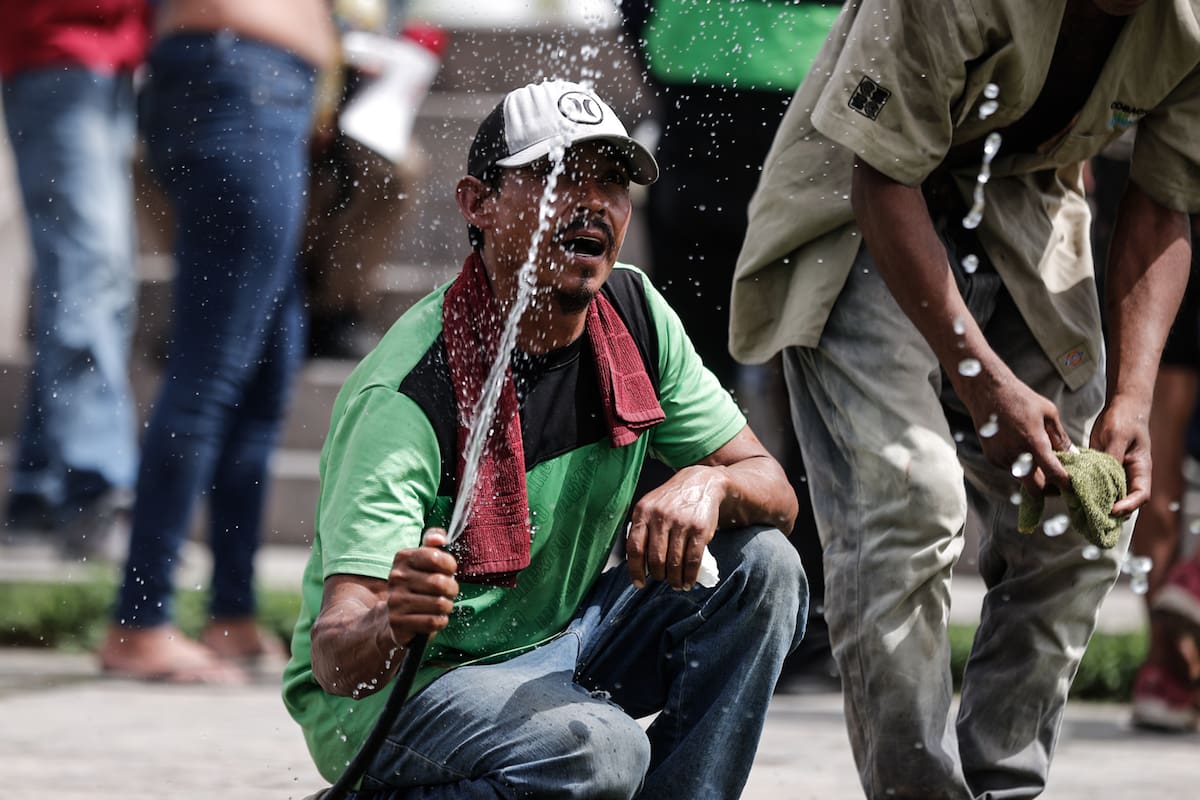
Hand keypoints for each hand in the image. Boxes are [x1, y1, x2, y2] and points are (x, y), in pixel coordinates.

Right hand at [385, 529, 458, 647]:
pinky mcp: (398, 622)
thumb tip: (439, 539)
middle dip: (452, 589)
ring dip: (447, 607)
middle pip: (440, 583)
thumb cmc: (417, 585)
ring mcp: (395, 600)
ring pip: (439, 604)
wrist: (394, 617)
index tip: (449, 571)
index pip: (436, 557)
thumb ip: (433, 543)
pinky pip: (433, 621)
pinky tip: (435, 618)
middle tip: (449, 592)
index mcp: (403, 558)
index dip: (449, 566)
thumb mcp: (424, 560)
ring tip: (441, 605)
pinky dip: (441, 621)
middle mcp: (396, 577)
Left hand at [626, 466, 723, 589]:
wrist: (701, 483)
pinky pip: (692, 560)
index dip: (635, 570)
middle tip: (661, 580)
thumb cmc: (671, 500)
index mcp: (643, 512)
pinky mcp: (700, 529)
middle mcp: (660, 517)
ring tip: (676, 584)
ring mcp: (681, 523)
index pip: (634, 548)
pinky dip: (690, 576)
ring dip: (675, 580)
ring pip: (674, 562)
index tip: (639, 583)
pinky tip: (688, 582)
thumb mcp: (651, 506)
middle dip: (658, 576)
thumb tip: (637, 564)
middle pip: (655, 558)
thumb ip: (642, 529)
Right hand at [957, 363, 1071, 496]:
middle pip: (1036, 489)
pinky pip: (1010, 469)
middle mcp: (1015, 455)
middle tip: (1057, 484)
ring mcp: (1001, 458)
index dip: (1066, 484)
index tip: (1072, 486)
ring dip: (1032, 474)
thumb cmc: (1020, 399)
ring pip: (1022, 478)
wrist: (987, 392)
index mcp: (1033, 443)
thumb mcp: (1048, 413)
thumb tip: (1073, 455)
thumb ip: (1060, 438)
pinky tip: (1019, 448)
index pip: (1054, 474)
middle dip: (1048, 490)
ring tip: (1036, 457)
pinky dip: (1018, 465)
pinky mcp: (992, 458)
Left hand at [1089, 395, 1151, 515]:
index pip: (1141, 495)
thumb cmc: (1124, 419)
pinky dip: (1087, 490)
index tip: (1112, 510)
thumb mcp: (1117, 436)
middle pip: (1124, 500)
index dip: (1128, 506)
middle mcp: (1130, 474)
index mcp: (1140, 469)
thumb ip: (1111, 457)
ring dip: (1097, 502)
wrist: (1121, 406)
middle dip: (1111, 510)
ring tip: (1080, 510)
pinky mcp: (1102, 468)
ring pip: (1109, 494)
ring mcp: (1116, 472)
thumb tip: (1101, 478)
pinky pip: (1096, 483)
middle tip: (1091, 516)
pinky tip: (1073, 494)